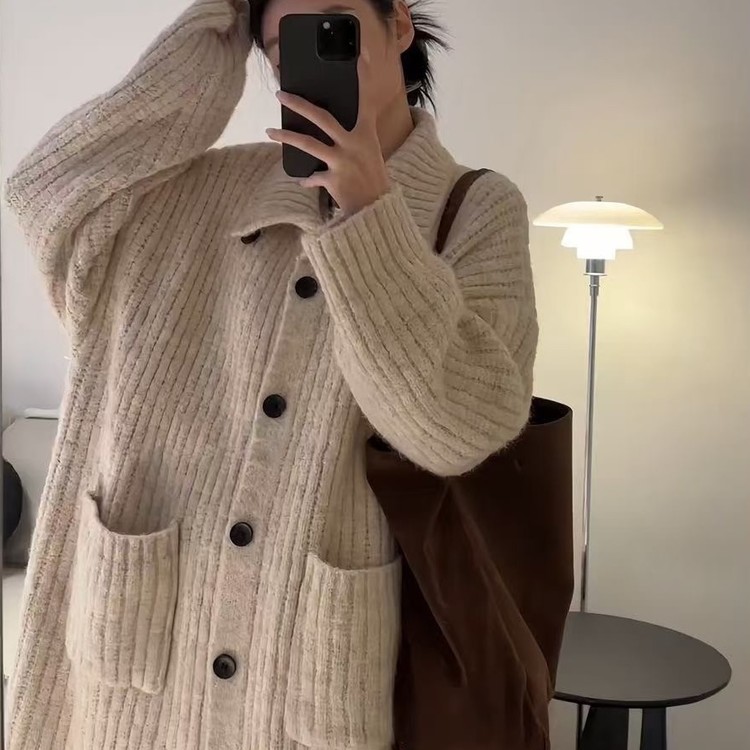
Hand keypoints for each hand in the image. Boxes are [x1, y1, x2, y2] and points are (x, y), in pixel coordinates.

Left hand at [266, 50, 390, 217]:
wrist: (376, 210)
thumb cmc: (372, 180)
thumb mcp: (369, 153)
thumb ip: (353, 138)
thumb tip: (327, 128)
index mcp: (366, 134)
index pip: (364, 99)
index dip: (363, 76)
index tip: (359, 54)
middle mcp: (354, 144)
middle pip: (321, 117)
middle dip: (299, 104)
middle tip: (280, 94)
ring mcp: (342, 162)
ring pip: (308, 144)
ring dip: (285, 137)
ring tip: (269, 132)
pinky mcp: (333, 180)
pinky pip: (312, 176)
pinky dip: (307, 178)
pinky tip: (302, 180)